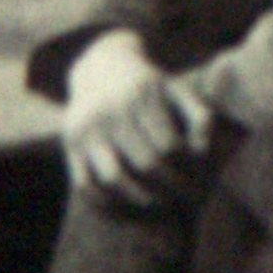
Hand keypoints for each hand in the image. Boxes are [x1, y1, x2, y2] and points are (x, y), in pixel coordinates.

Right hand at [63, 32, 212, 203]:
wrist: (102, 67)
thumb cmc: (150, 87)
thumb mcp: (178, 91)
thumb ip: (200, 117)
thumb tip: (202, 152)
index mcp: (141, 95)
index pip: (169, 145)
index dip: (187, 167)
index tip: (199, 179)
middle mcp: (110, 111)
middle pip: (145, 164)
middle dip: (170, 187)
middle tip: (185, 199)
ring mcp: (86, 129)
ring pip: (113, 178)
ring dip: (140, 198)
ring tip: (158, 203)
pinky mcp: (70, 144)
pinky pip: (85, 184)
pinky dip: (106, 202)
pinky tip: (128, 206)